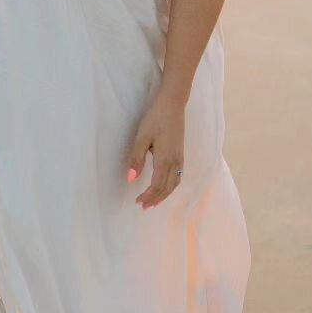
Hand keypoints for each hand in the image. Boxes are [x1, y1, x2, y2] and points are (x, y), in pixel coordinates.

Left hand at [124, 93, 185, 208]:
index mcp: (165, 159)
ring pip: (174, 184)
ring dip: (164, 195)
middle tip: (143, 207)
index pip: (157, 185)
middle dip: (156, 199)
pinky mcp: (181, 155)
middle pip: (167, 188)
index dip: (148, 196)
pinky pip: (178, 177)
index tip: (138, 202)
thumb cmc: (155, 119)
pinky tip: (164, 187)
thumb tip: (130, 179)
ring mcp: (180, 159)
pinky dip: (170, 187)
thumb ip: (136, 159)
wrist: (173, 105)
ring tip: (153, 201)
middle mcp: (176, 162)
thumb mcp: (141, 137)